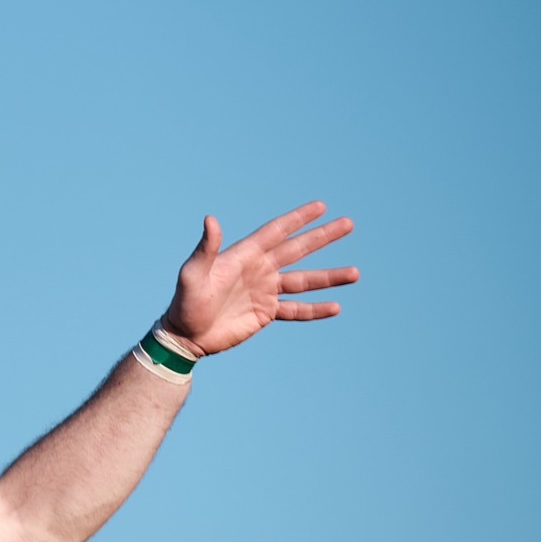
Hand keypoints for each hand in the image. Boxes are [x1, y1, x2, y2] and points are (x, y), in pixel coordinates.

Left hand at [160, 201, 356, 355]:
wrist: (184, 335)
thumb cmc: (185, 302)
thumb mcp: (193, 274)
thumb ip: (206, 249)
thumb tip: (211, 219)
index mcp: (244, 256)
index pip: (276, 232)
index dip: (298, 219)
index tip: (320, 206)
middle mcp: (258, 270)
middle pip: (297, 249)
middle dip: (322, 236)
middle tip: (348, 223)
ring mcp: (264, 291)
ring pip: (304, 281)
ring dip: (329, 277)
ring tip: (355, 273)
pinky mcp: (266, 312)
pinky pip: (296, 310)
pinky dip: (315, 309)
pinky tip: (336, 307)